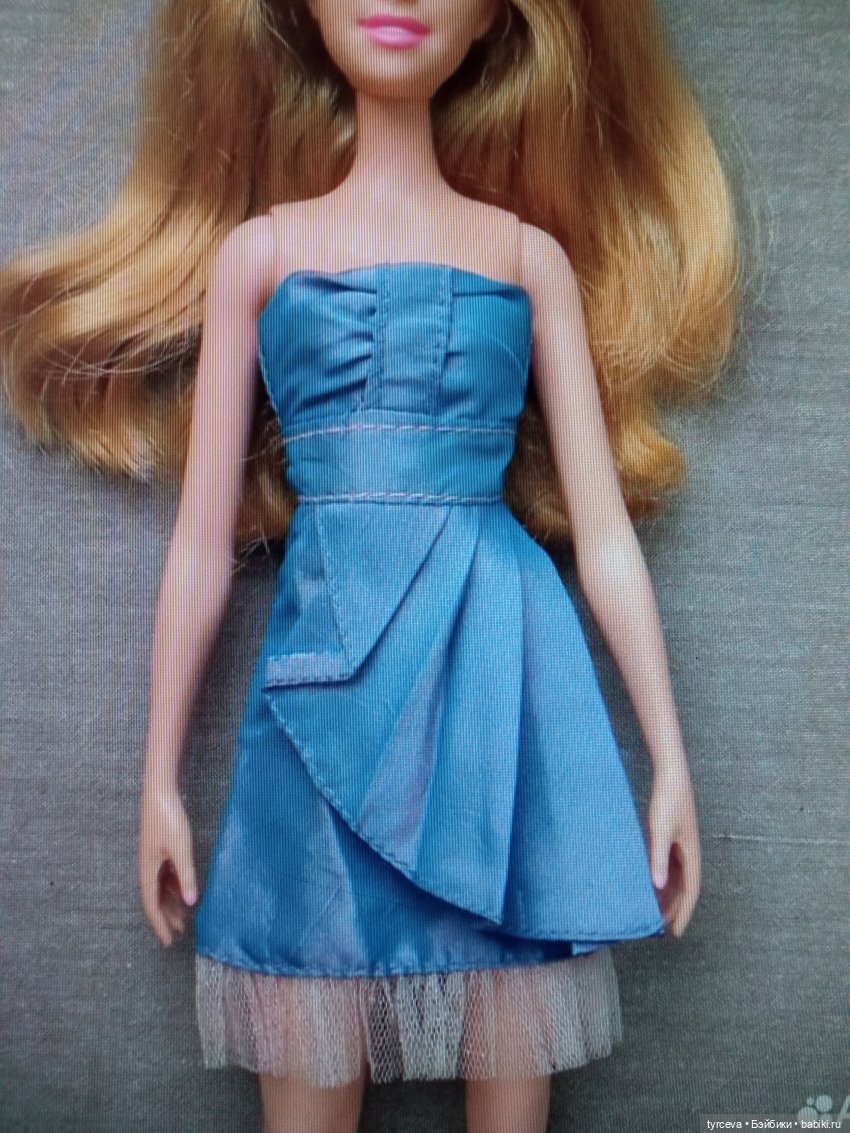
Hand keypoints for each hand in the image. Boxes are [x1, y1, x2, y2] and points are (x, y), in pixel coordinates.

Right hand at [138, 784, 197, 946]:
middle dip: (166, 918)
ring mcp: (152, 859)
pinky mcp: (159, 850)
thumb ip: (186, 875)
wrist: (160, 793)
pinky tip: (185, 892)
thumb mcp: (180, 849)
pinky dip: (174, 887)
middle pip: (155, 900)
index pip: (152, 906)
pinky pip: (165, 876)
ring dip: (171, 903)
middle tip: (178, 934)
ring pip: (161, 889)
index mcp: (147, 872)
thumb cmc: (168, 820)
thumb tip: (191, 902)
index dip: (159, 925)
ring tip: (183, 918)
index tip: (168, 942)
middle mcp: (147, 868)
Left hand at [646, 762, 700, 936]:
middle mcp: (689, 852)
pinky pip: (670, 865)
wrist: (670, 775)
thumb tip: (659, 887)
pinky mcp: (672, 836)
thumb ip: (659, 858)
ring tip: (656, 911)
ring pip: (677, 877)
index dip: (684, 913)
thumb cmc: (667, 800)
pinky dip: (663, 878)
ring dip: (669, 895)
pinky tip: (651, 883)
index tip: (676, 933)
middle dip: (676, 908)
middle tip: (663, 928)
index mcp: (691, 853)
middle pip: (685, 888)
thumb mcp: (660, 831)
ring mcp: (682, 844)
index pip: (691, 892)